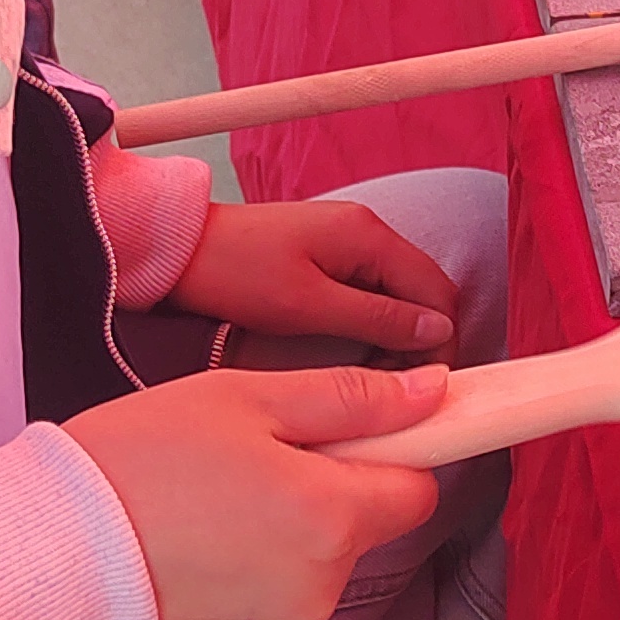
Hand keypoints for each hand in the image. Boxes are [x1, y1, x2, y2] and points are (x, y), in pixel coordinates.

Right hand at [61, 365, 446, 619]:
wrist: (45, 555)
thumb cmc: (137, 462)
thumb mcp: (244, 400)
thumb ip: (350, 400)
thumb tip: (434, 393)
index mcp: (331, 518)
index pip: (418, 489)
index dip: (389, 456)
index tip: (346, 436)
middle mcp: (320, 587)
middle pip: (360, 529)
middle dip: (324, 493)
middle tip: (247, 459)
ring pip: (315, 567)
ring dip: (284, 537)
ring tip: (206, 505)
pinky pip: (273, 605)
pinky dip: (248, 577)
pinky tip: (192, 550)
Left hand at [169, 200, 459, 357]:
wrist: (177, 250)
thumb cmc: (234, 271)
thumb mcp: (308, 305)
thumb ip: (376, 317)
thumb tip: (436, 331)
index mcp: (367, 236)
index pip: (436, 290)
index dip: (442, 341)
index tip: (430, 385)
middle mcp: (365, 232)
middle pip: (423, 291)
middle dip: (424, 340)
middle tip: (404, 387)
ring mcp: (346, 242)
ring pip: (398, 295)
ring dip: (399, 336)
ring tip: (380, 378)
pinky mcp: (326, 256)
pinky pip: (371, 292)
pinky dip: (376, 325)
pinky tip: (360, 354)